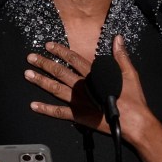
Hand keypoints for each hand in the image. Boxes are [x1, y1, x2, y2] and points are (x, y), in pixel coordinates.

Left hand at [26, 36, 152, 142]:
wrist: (134, 122)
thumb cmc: (133, 99)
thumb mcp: (130, 73)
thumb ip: (121, 56)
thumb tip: (117, 39)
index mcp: (94, 75)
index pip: (73, 59)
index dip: (60, 51)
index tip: (48, 45)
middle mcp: (83, 86)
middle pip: (60, 72)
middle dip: (44, 63)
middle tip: (31, 58)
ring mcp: (79, 102)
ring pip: (56, 89)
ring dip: (41, 81)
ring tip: (28, 74)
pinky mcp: (78, 116)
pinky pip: (59, 112)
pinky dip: (46, 109)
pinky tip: (34, 105)